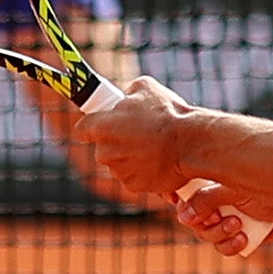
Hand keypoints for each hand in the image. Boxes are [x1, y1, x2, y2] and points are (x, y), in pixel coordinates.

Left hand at [67, 75, 198, 200]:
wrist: (191, 143)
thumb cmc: (169, 113)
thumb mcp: (145, 87)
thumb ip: (127, 94)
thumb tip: (126, 98)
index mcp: (101, 126)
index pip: (81, 129)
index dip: (90, 127)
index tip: (99, 125)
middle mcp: (105, 151)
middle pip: (103, 148)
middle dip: (117, 142)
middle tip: (138, 133)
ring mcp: (118, 171)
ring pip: (118, 163)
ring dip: (130, 157)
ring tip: (153, 147)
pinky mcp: (133, 186)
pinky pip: (133, 177)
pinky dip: (143, 172)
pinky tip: (158, 161)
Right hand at [172, 182, 272, 258]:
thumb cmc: (268, 186)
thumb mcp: (234, 189)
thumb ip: (207, 199)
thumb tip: (182, 216)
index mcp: (212, 182)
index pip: (184, 192)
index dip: (177, 200)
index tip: (176, 203)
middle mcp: (217, 200)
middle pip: (192, 219)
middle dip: (205, 223)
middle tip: (220, 218)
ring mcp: (228, 218)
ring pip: (206, 235)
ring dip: (218, 234)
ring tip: (238, 225)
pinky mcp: (240, 235)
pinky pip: (223, 248)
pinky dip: (230, 246)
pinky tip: (244, 238)